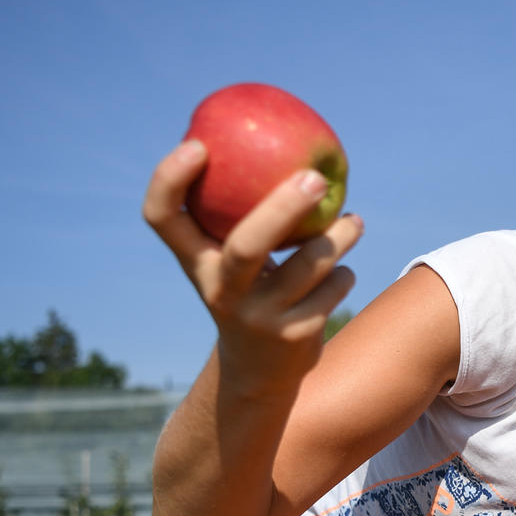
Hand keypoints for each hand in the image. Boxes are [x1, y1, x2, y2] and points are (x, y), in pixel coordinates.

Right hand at [141, 139, 363, 389]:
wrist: (259, 374)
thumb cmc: (247, 292)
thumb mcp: (230, 260)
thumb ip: (240, 214)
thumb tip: (276, 142)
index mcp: (196, 264)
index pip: (162, 218)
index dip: (169, 181)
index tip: (197, 145)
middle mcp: (220, 292)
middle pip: (247, 246)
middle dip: (283, 208)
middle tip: (316, 177)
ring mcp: (259, 318)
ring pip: (309, 265)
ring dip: (337, 237)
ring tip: (353, 222)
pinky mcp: (296, 338)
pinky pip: (334, 287)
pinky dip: (344, 273)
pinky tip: (342, 272)